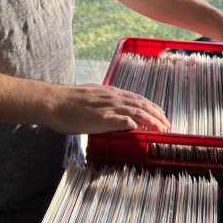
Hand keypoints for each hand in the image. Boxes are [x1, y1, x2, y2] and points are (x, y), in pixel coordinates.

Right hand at [47, 83, 169, 134]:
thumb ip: (103, 102)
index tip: (160, 114)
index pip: (137, 98)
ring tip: (162, 128)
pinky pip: (123, 119)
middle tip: (167, 124)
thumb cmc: (68, 102)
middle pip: (141, 104)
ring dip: (152, 120)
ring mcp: (108, 106)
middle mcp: (113, 97)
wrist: (54, 102)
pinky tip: (142, 129)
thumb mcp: (91, 97)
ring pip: (137, 111)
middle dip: (157, 114)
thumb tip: (110, 111)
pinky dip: (135, 123)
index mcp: (110, 92)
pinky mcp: (102, 117)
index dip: (151, 106)